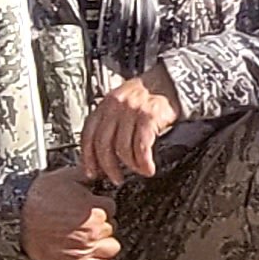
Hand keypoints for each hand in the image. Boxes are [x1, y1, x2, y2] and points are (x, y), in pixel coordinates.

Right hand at [22, 168, 118, 259]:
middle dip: (102, 221)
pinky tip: (104, 258)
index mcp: (94, 210)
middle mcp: (93, 231)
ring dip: (105, 240)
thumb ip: (86, 175)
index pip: (111, 206)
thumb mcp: (64, 176)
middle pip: (112, 226)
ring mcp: (85, 248)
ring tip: (94, 235)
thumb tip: (97, 173)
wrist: (17, 217)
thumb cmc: (37, 198)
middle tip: (88, 218)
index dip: (101, 204)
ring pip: (111, 247)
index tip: (93, 204)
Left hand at [80, 65, 182, 185]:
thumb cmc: (147, 94)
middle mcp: (115, 106)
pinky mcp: (149, 116)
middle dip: (108, 167)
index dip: (88, 156)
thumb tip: (102, 152)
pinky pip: (141, 146)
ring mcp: (131, 111)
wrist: (171, 81)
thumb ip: (110, 121)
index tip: (91, 171)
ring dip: (131, 166)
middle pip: (103, 144)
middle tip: (116, 178)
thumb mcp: (122, 102)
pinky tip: (148, 168)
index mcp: (105, 104)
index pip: (88, 134)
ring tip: (138, 171)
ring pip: (122, 148)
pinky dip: (144, 162)